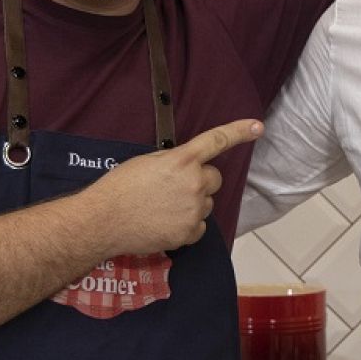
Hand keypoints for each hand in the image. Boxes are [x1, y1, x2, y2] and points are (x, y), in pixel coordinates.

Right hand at [88, 120, 262, 253]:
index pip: (216, 141)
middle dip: (200, 181)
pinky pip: (199, 226)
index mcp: (182, 160)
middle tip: (175, 188)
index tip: (257, 127)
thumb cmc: (119, 188)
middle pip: (214, 178)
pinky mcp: (190, 233)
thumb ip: (173, 161)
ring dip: (192, 204)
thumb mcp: (146, 162)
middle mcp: (194, 183)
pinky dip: (187, 225)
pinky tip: (164, 222)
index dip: (239, 132)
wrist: (104, 221)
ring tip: (162, 208)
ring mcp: (194, 210)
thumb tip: (187, 166)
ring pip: (206, 203)